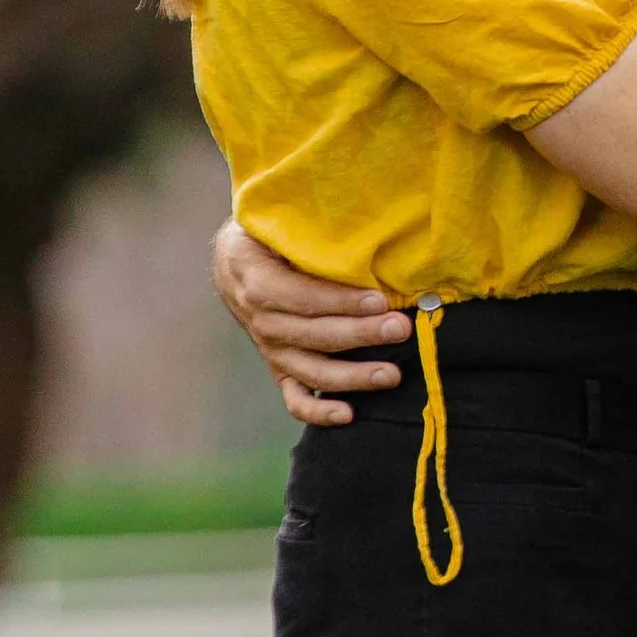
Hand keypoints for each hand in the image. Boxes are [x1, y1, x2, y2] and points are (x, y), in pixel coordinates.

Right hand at [212, 217, 407, 429]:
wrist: (235, 263)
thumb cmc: (268, 234)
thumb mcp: (276, 222)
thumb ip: (307, 231)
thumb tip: (359, 227)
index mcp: (258, 280)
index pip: (302, 297)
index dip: (340, 301)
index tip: (379, 299)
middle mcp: (262, 321)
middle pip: (315, 335)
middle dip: (362, 334)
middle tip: (401, 329)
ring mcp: (271, 350)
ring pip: (312, 370)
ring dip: (353, 376)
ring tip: (392, 374)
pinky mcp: (280, 368)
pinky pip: (296, 399)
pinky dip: (319, 411)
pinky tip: (349, 415)